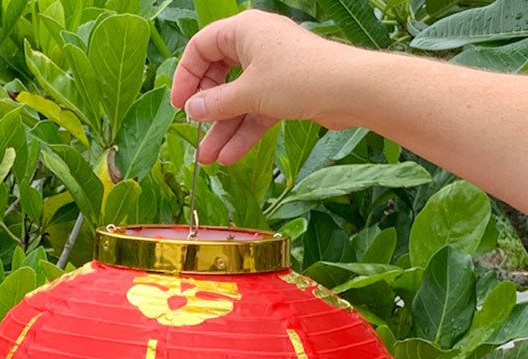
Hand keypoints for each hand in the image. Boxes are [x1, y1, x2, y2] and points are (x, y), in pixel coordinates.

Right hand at [170, 10, 350, 164]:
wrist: (348, 90)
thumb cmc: (300, 78)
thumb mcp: (249, 93)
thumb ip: (216, 104)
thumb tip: (192, 109)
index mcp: (243, 30)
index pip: (201, 48)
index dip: (186, 76)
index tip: (180, 105)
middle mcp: (256, 45)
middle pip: (219, 77)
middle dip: (207, 111)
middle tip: (194, 134)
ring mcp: (272, 70)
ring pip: (238, 100)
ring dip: (224, 130)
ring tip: (208, 159)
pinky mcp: (285, 91)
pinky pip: (257, 111)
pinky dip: (245, 132)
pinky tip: (231, 156)